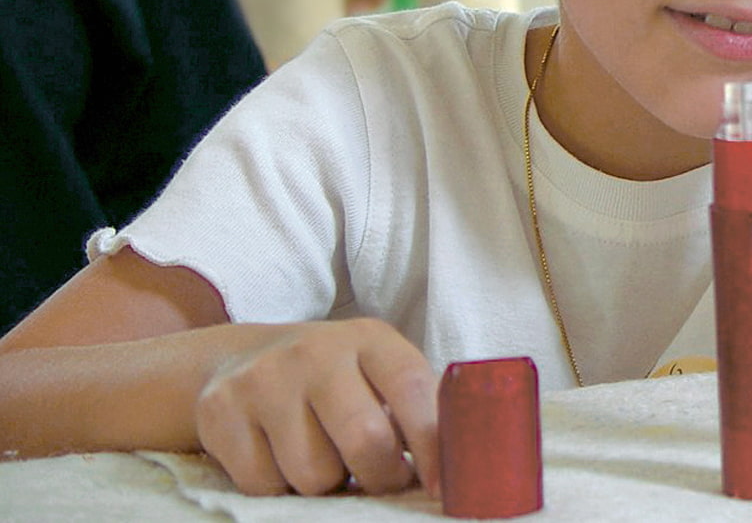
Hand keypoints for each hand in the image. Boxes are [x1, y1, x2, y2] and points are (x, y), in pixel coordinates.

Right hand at [194, 318, 438, 496]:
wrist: (239, 360)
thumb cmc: (333, 380)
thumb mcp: (376, 374)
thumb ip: (412, 410)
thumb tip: (454, 470)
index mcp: (370, 339)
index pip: (413, 388)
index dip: (434, 443)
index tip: (442, 486)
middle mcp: (317, 351)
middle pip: (365, 440)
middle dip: (381, 477)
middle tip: (379, 479)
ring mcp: (264, 378)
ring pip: (314, 475)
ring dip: (325, 483)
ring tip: (321, 455)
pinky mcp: (221, 411)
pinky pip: (265, 486)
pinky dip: (278, 487)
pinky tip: (279, 456)